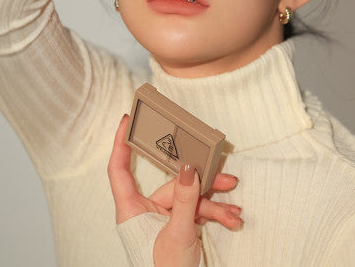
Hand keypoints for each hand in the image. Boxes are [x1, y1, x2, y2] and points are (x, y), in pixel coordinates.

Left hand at [108, 115, 241, 266]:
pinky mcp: (176, 224)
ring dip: (214, 203)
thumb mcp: (177, 233)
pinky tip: (231, 219)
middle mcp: (146, 209)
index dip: (121, 143)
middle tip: (226, 178)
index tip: (127, 121)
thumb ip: (184, 199)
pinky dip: (214, 214)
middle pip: (173, 183)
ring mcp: (162, 216)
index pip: (120, 169)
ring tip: (234, 210)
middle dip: (202, 183)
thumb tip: (187, 168)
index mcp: (132, 209)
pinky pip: (196, 210)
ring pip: (190, 197)